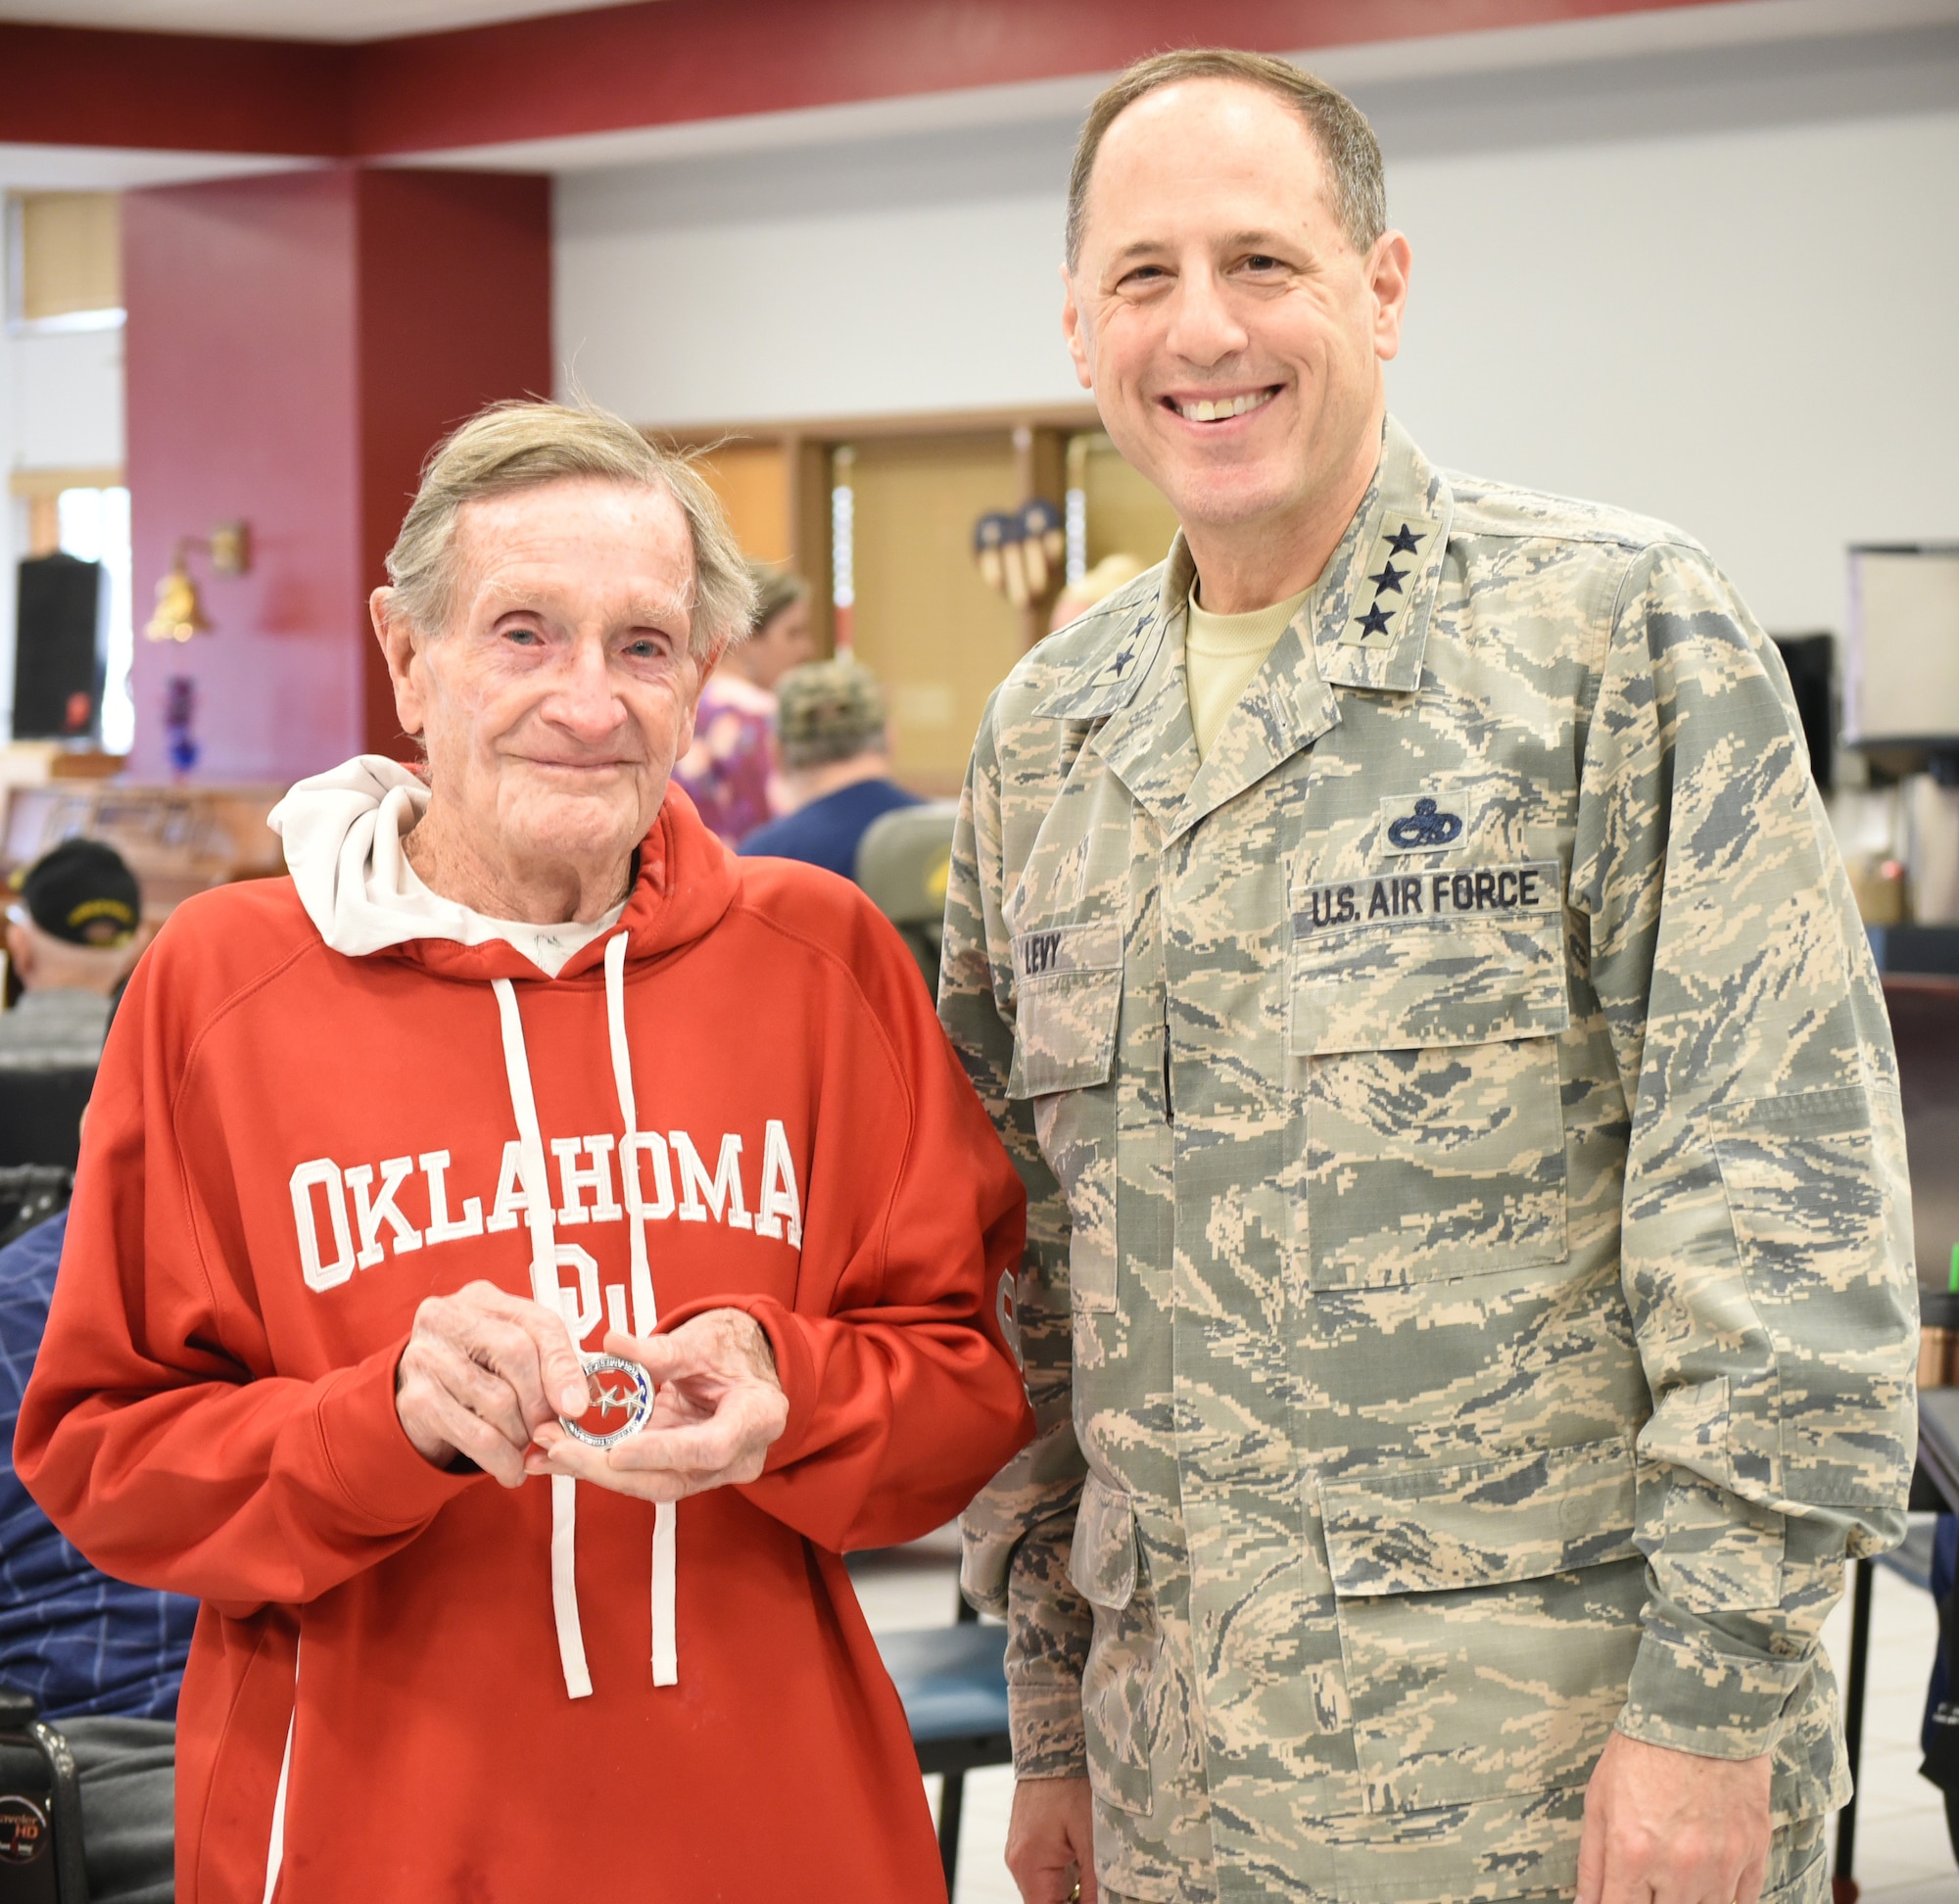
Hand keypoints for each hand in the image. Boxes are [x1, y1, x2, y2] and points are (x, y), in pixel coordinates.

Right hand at [395, 1280, 587, 1487]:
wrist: (414, 1393)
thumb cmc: (472, 1368)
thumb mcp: (511, 1354)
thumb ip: (547, 1363)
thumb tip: (575, 1400)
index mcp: (483, 1299)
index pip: (537, 1323)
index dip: (563, 1366)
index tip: (576, 1405)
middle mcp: (449, 1318)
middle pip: (516, 1354)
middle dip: (541, 1401)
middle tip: (549, 1429)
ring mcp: (427, 1357)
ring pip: (498, 1400)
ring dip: (520, 1434)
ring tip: (522, 1443)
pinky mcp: (416, 1399)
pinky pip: (476, 1435)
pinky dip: (501, 1458)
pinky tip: (508, 1466)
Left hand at [528, 1308, 788, 1501]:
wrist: (748, 1364)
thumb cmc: (734, 1349)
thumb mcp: (702, 1341)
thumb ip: (660, 1349)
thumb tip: (613, 1345)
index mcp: (756, 1418)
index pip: (707, 1448)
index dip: (659, 1453)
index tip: (615, 1452)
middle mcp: (736, 1456)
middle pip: (668, 1479)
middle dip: (607, 1468)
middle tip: (558, 1447)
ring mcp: (707, 1469)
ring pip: (648, 1482)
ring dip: (593, 1468)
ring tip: (546, 1447)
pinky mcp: (679, 1468)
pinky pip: (638, 1472)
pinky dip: (599, 1462)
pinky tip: (560, 1452)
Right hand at [1006, 1774, 1095, 1903]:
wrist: (1056, 1741)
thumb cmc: (1072, 1779)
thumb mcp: (1093, 1837)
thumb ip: (1096, 1885)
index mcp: (1029, 1864)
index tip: (1098, 1900)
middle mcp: (1018, 1860)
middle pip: (1047, 1902)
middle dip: (1076, 1899)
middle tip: (1102, 1884)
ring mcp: (1021, 1848)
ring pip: (1049, 1887)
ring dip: (1073, 1887)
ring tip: (1095, 1863)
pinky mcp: (1029, 1838)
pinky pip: (1048, 1869)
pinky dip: (1068, 1871)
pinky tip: (1086, 1854)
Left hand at [1576, 1730, 1770, 1903]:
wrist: (1699, 1713)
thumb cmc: (1643, 1750)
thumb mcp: (1599, 1798)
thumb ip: (1592, 1861)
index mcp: (1633, 1851)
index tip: (1617, 1901)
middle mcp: (1678, 1867)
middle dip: (1652, 1903)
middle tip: (1647, 1884)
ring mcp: (1721, 1865)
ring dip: (1687, 1903)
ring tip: (1674, 1881)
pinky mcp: (1753, 1854)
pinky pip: (1744, 1903)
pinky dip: (1725, 1901)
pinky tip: (1708, 1884)